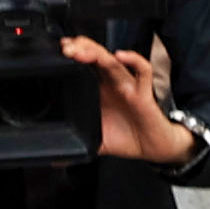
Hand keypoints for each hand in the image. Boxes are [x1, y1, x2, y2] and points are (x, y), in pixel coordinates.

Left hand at [68, 35, 195, 166]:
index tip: (57, 53)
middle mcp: (113, 83)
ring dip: (96, 53)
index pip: (84, 63)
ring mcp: (128, 85)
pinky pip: (143, 71)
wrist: (153, 148)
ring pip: (112, 61)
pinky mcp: (144, 93)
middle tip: (65, 49)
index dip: (72, 54)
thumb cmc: (128, 138)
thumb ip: (77, 143)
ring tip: (80, 52)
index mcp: (99, 89)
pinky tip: (120, 56)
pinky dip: (133, 60)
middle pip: (95, 56)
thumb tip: (56, 160)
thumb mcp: (96, 140)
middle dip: (79, 48)